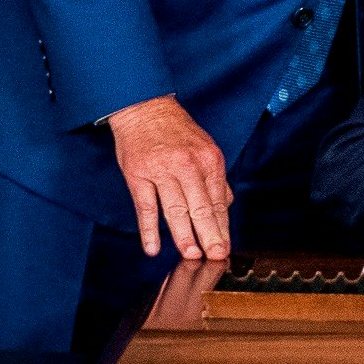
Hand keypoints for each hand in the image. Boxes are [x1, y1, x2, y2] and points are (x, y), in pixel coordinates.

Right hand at [108, 96, 232, 260]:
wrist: (144, 107)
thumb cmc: (176, 130)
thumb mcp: (205, 147)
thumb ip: (215, 178)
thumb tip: (225, 206)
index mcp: (208, 160)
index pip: (218, 201)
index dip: (222, 227)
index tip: (225, 247)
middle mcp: (187, 165)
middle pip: (201, 208)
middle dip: (209, 235)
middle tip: (215, 256)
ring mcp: (161, 170)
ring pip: (175, 210)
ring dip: (183, 236)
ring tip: (190, 254)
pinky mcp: (138, 175)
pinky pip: (145, 207)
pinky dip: (149, 229)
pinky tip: (153, 247)